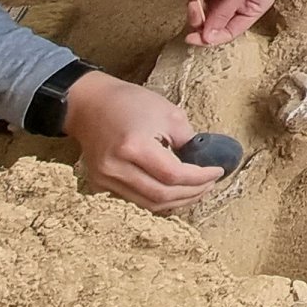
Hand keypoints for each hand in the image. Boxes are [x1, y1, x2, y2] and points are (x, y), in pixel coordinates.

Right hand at [62, 72, 228, 212]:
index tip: (218, 171)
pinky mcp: (99, 185)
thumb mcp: (167, 112)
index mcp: (134, 146)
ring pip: (148, 204)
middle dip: (192, 193)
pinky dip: (158, 199)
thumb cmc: (129, 102)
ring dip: (177, 201)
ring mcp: (104, 179)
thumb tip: (204, 162)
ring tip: (197, 190)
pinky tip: (174, 191)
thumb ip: (187, 140)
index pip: (173, 175)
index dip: (200, 178)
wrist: (89, 104)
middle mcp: (116, 168)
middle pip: (161, 196)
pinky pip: (135, 200)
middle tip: (210, 184)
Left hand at [186, 0, 286, 46]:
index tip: (191, 37)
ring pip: (207, 6)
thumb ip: (223, 12)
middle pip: (215, 20)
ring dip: (198, 0)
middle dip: (201, 15)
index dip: (210, 37)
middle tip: (193, 4)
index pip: (229, 31)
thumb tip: (208, 37)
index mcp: (254, 8)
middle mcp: (242, 1)